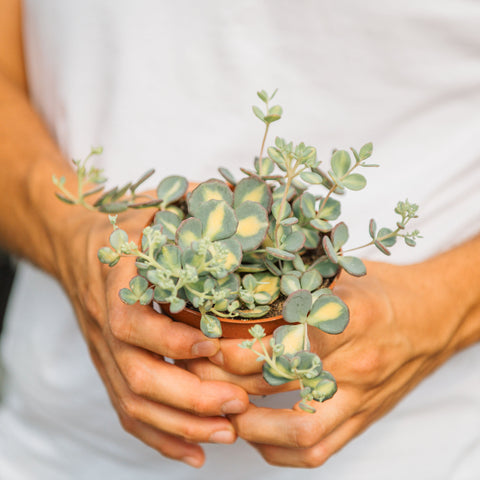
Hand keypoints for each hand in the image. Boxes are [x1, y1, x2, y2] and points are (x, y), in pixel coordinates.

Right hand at [57, 209, 248, 467]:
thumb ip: (190, 202)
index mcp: (114, 284)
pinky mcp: (111, 369)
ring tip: (229, 432)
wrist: (76, 246)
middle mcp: (105, 326)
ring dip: (181, 424)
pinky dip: (161, 437)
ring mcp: (106, 353)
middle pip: (135, 374)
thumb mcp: (152, 206)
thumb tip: (238, 199)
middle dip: (188, 395)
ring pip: (134, 403)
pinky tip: (196, 452)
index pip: (131, 322)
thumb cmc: (123, 227)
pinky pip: (129, 412)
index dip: (168, 339)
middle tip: (238, 402)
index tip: (211, 349)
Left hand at [187, 260, 459, 466]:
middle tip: (195, 374)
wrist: (435, 316)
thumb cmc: (385, 290)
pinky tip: (255, 435)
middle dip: (227, 383)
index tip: (204, 342)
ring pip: (297, 431)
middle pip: (279, 386)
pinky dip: (278, 450)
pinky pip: (319, 451)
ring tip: (216, 408)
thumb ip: (299, 287)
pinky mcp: (364, 418)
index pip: (280, 342)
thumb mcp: (342, 274)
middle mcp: (356, 362)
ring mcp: (361, 397)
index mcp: (350, 317)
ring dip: (248, 426)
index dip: (235, 348)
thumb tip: (241, 293)